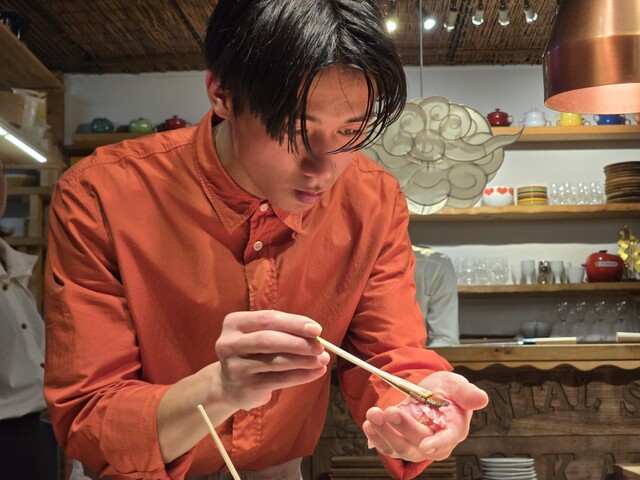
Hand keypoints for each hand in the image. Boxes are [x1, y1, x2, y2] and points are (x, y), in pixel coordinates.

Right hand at [214, 310, 330, 410]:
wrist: (228, 385)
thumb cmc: (253, 352)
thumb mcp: (259, 335)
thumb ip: (281, 331)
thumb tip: (315, 334)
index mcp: (234, 324)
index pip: (267, 319)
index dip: (293, 323)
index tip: (317, 329)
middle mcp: (229, 344)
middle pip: (269, 340)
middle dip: (299, 342)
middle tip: (321, 346)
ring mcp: (236, 367)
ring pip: (276, 361)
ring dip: (304, 360)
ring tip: (323, 359)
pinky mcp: (246, 387)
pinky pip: (280, 379)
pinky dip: (302, 375)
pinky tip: (316, 372)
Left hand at [362, 371, 487, 461]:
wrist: (429, 394)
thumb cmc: (446, 392)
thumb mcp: (456, 386)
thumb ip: (466, 393)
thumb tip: (481, 398)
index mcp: (453, 430)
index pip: (446, 440)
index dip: (437, 444)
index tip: (425, 445)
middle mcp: (433, 442)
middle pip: (418, 443)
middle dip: (403, 428)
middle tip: (390, 411)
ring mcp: (414, 445)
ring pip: (399, 446)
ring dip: (384, 431)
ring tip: (374, 414)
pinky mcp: (398, 443)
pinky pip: (386, 445)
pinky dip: (375, 436)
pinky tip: (369, 424)